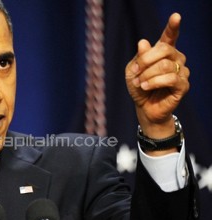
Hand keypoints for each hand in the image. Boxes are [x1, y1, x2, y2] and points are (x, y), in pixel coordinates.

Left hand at [125, 13, 188, 140]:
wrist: (143, 107)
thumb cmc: (139, 86)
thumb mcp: (133, 70)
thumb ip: (139, 57)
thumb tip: (143, 42)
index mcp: (163, 52)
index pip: (170, 36)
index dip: (173, 26)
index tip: (176, 16)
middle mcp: (175, 58)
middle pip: (164, 49)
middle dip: (145, 60)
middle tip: (134, 72)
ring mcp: (182, 71)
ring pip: (165, 65)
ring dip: (147, 75)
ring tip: (139, 83)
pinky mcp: (183, 85)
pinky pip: (170, 78)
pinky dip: (154, 82)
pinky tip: (145, 86)